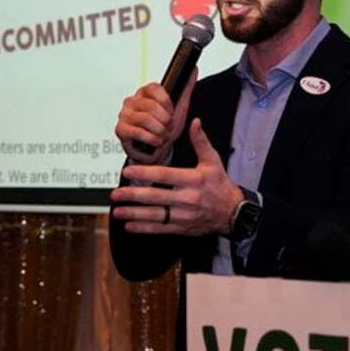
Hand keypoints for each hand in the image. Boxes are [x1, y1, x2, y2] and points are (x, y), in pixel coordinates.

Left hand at [110, 118, 243, 235]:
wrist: (233, 213)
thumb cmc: (220, 184)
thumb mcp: (213, 161)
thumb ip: (201, 141)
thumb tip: (195, 121)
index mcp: (193, 179)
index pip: (165, 175)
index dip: (145, 173)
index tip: (127, 171)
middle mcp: (188, 198)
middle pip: (156, 197)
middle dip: (133, 195)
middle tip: (115, 194)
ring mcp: (185, 215)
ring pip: (156, 215)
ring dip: (134, 214)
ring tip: (117, 211)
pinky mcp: (183, 228)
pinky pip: (161, 229)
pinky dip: (144, 228)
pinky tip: (130, 226)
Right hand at [114, 69, 196, 163]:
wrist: (158, 149)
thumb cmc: (165, 128)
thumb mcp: (179, 107)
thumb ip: (186, 87)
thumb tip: (193, 69)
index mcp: (145, 93)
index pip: (154, 88)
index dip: (166, 102)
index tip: (172, 111)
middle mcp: (132, 101)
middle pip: (151, 106)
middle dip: (165, 120)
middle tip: (168, 127)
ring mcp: (124, 115)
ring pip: (145, 119)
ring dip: (159, 131)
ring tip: (162, 135)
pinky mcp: (120, 129)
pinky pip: (138, 132)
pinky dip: (151, 138)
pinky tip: (156, 141)